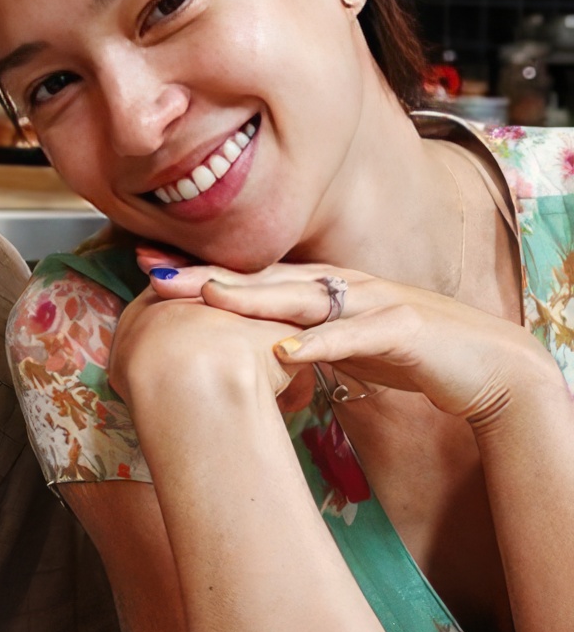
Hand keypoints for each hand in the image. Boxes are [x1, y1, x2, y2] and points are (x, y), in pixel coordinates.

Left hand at [147, 261, 559, 424]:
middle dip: (207, 273)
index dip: (199, 271)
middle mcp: (341, 284)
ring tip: (206, 297)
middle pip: (264, 276)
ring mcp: (373, 301)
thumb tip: (242, 349)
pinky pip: (355, 335)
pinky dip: (319, 344)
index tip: (145, 267)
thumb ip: (293, 338)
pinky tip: (283, 353)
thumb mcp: (337, 343)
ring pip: (303, 296)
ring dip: (253, 297)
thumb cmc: (405, 353)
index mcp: (322, 286)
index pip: (250, 276)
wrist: (485, 364)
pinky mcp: (403, 329)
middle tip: (152, 272)